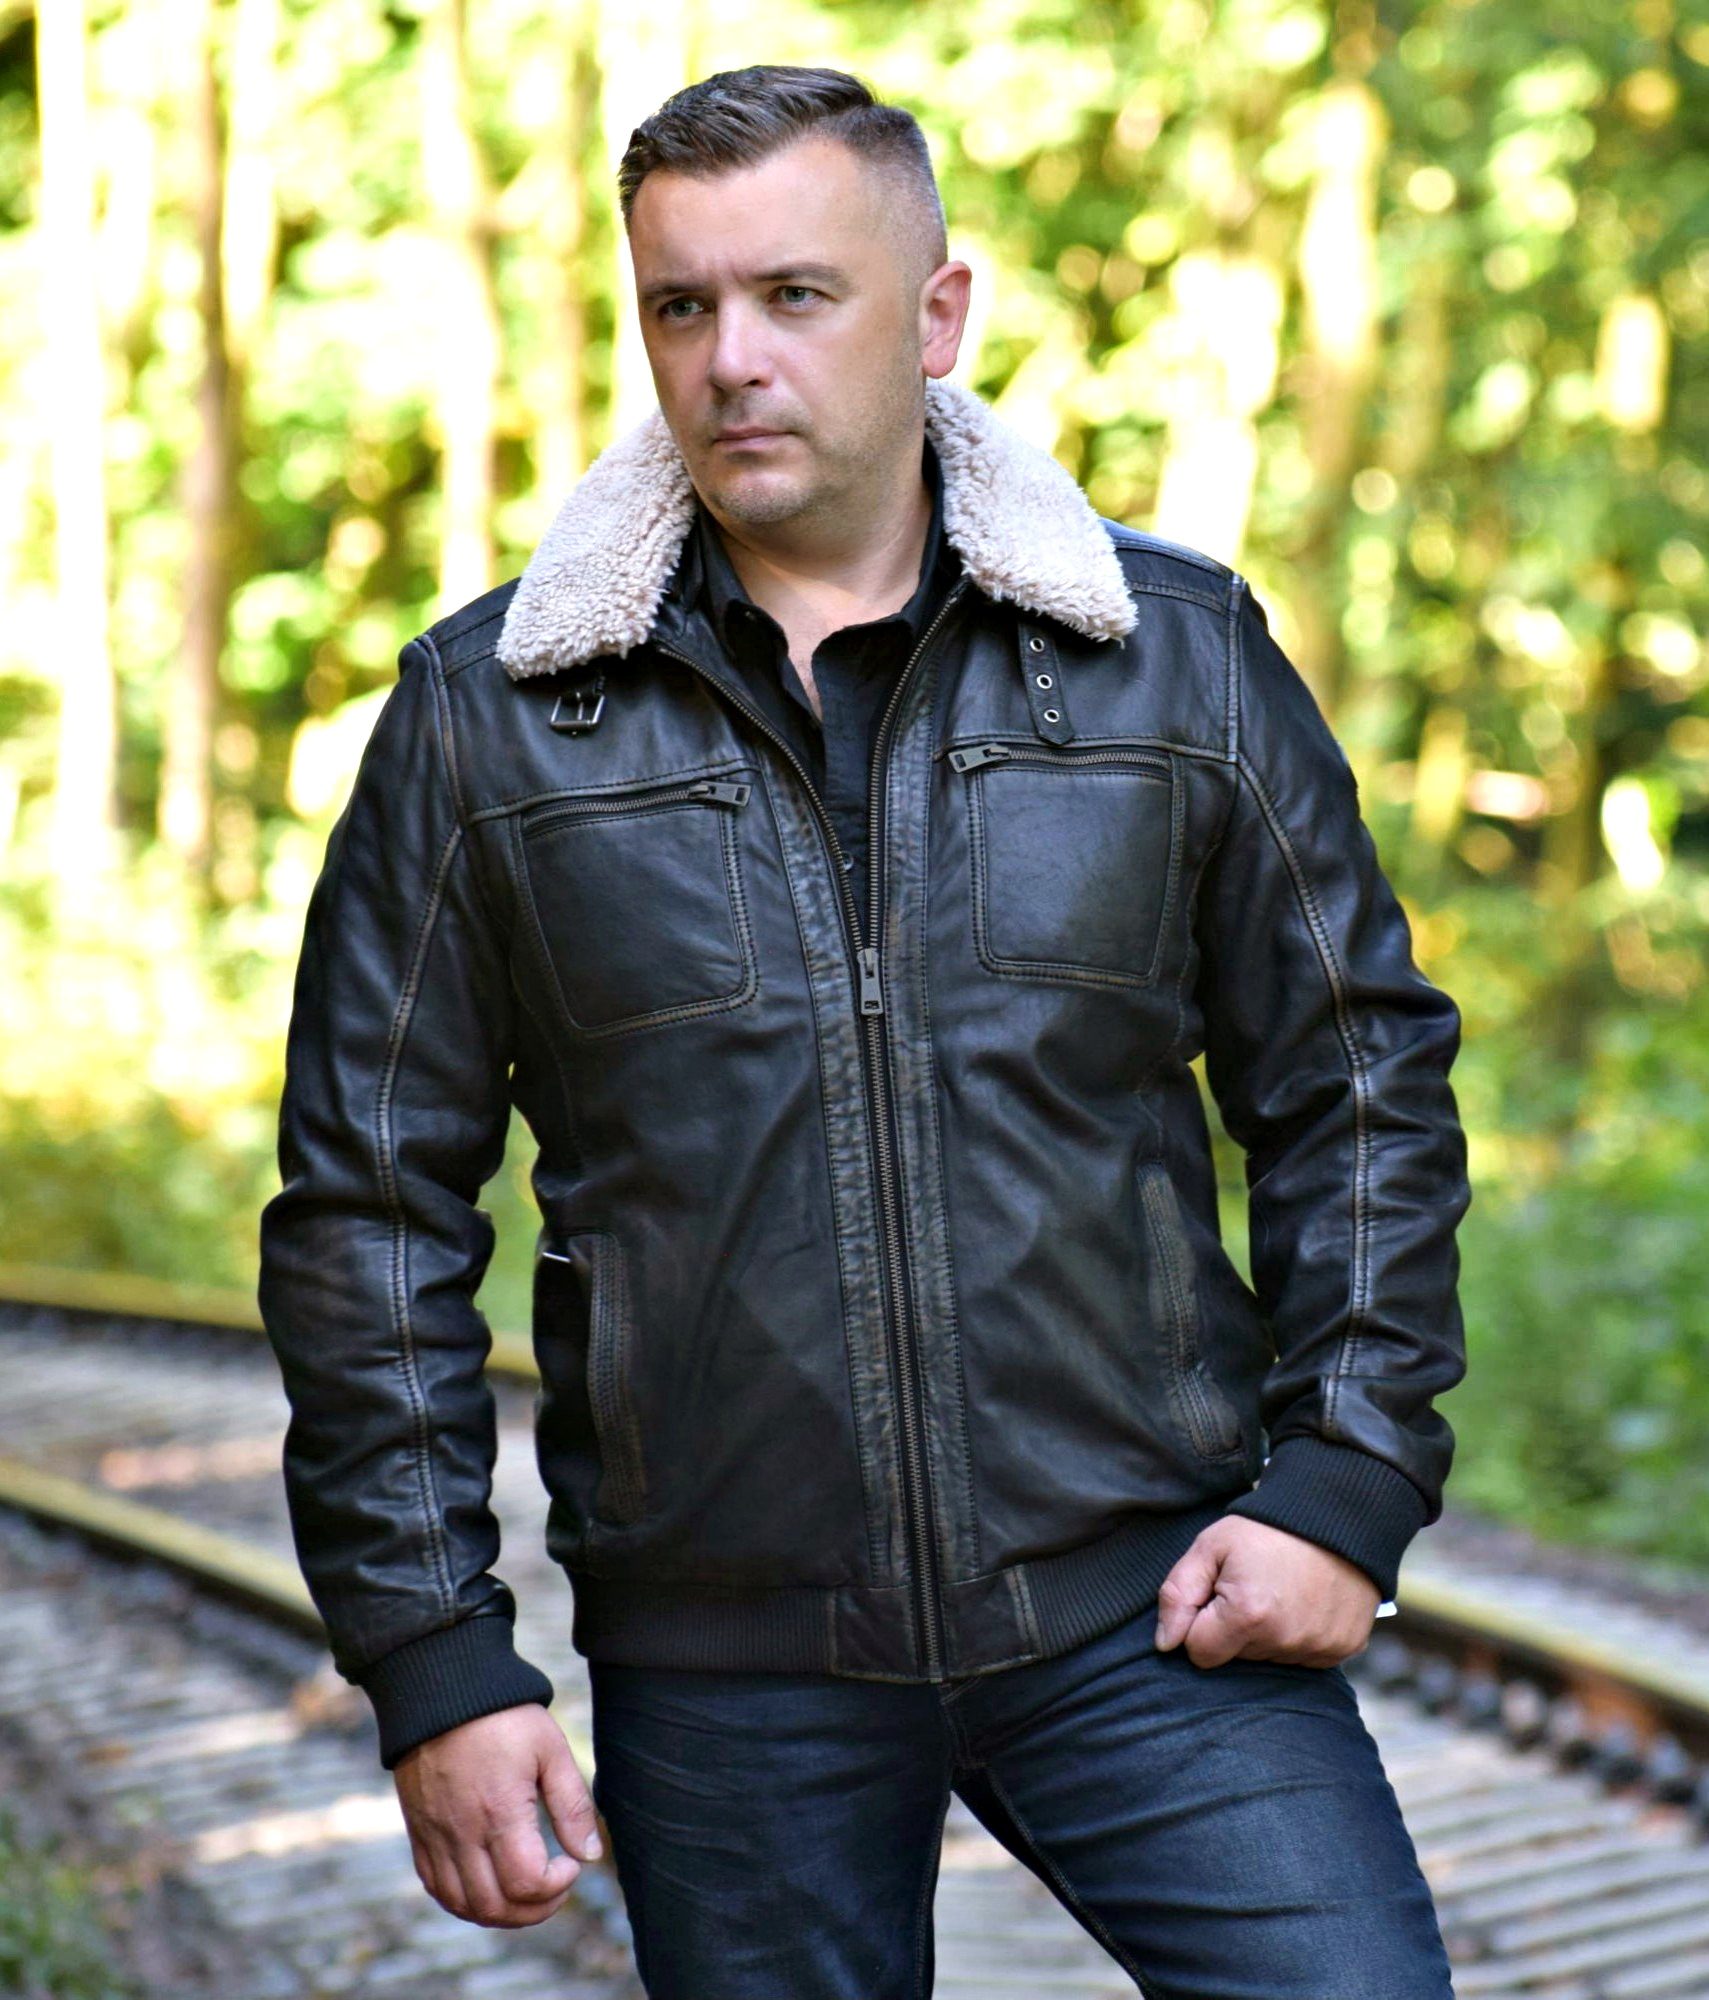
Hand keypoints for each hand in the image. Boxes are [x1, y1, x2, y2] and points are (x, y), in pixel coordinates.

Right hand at [393, 1702, 602, 1927]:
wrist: (440, 1689)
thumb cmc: (502, 1716)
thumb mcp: (550, 1749)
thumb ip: (572, 1804)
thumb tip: (591, 1854)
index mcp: (499, 1811)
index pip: (525, 1884)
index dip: (556, 1888)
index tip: (571, 1864)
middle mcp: (462, 1832)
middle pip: (494, 1907)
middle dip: (534, 1911)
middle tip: (556, 1887)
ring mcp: (435, 1836)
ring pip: (463, 1905)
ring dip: (500, 1914)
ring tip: (527, 1893)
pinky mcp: (420, 1832)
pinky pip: (436, 1887)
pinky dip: (464, 1902)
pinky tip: (488, 1887)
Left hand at [1153, 1516, 1379, 1669]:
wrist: (1335, 1517)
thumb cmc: (1267, 1530)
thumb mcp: (1210, 1547)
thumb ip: (1178, 1594)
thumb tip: (1166, 1643)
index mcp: (1247, 1615)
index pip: (1199, 1652)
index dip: (1201, 1623)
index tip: (1218, 1595)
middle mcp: (1284, 1640)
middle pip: (1235, 1657)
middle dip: (1233, 1627)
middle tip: (1252, 1587)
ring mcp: (1317, 1648)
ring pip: (1268, 1658)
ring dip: (1266, 1633)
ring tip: (1279, 1592)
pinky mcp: (1341, 1649)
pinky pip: (1302, 1657)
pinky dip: (1297, 1636)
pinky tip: (1303, 1604)